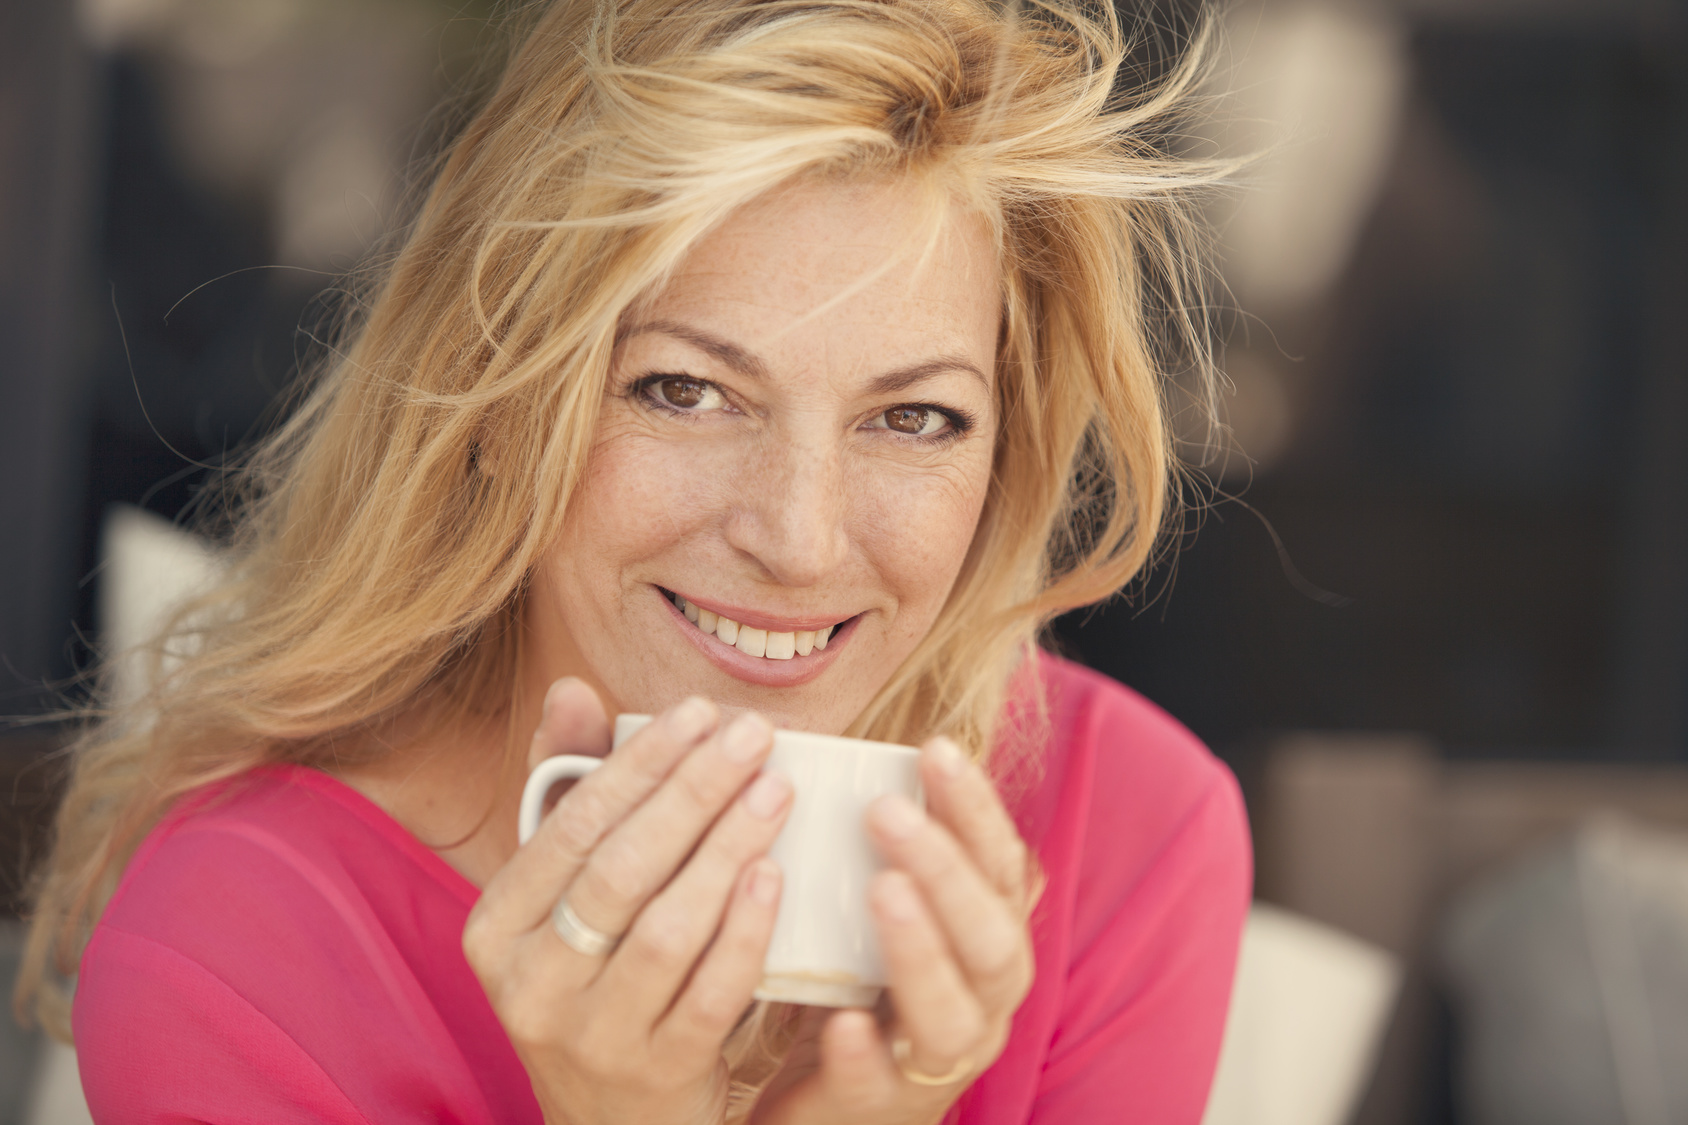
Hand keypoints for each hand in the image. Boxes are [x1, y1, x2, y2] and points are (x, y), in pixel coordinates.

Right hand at [464, 679, 791, 1124]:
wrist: (611, 1120)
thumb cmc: (596, 975)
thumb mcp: (566, 893)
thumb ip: (569, 790)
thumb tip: (571, 687)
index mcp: (495, 927)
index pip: (571, 826)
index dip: (640, 762)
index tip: (702, 711)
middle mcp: (529, 984)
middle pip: (621, 869)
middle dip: (693, 791)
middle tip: (754, 735)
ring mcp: (591, 1036)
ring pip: (666, 928)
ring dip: (726, 848)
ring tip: (777, 788)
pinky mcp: (656, 1073)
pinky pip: (709, 994)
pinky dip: (745, 931)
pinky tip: (775, 874)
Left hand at [751, 737, 1034, 1124]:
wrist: (834, 1107)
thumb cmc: (865, 989)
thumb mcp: (888, 916)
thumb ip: (890, 854)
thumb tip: (857, 755)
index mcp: (990, 941)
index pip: (999, 867)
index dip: (975, 810)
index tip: (935, 749)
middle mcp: (984, 1001)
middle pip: (989, 935)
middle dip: (944, 868)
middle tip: (887, 810)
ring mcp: (936, 1061)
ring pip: (951, 1012)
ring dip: (920, 948)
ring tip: (882, 891)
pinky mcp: (880, 1107)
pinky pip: (880, 1084)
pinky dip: (865, 1052)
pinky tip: (843, 1021)